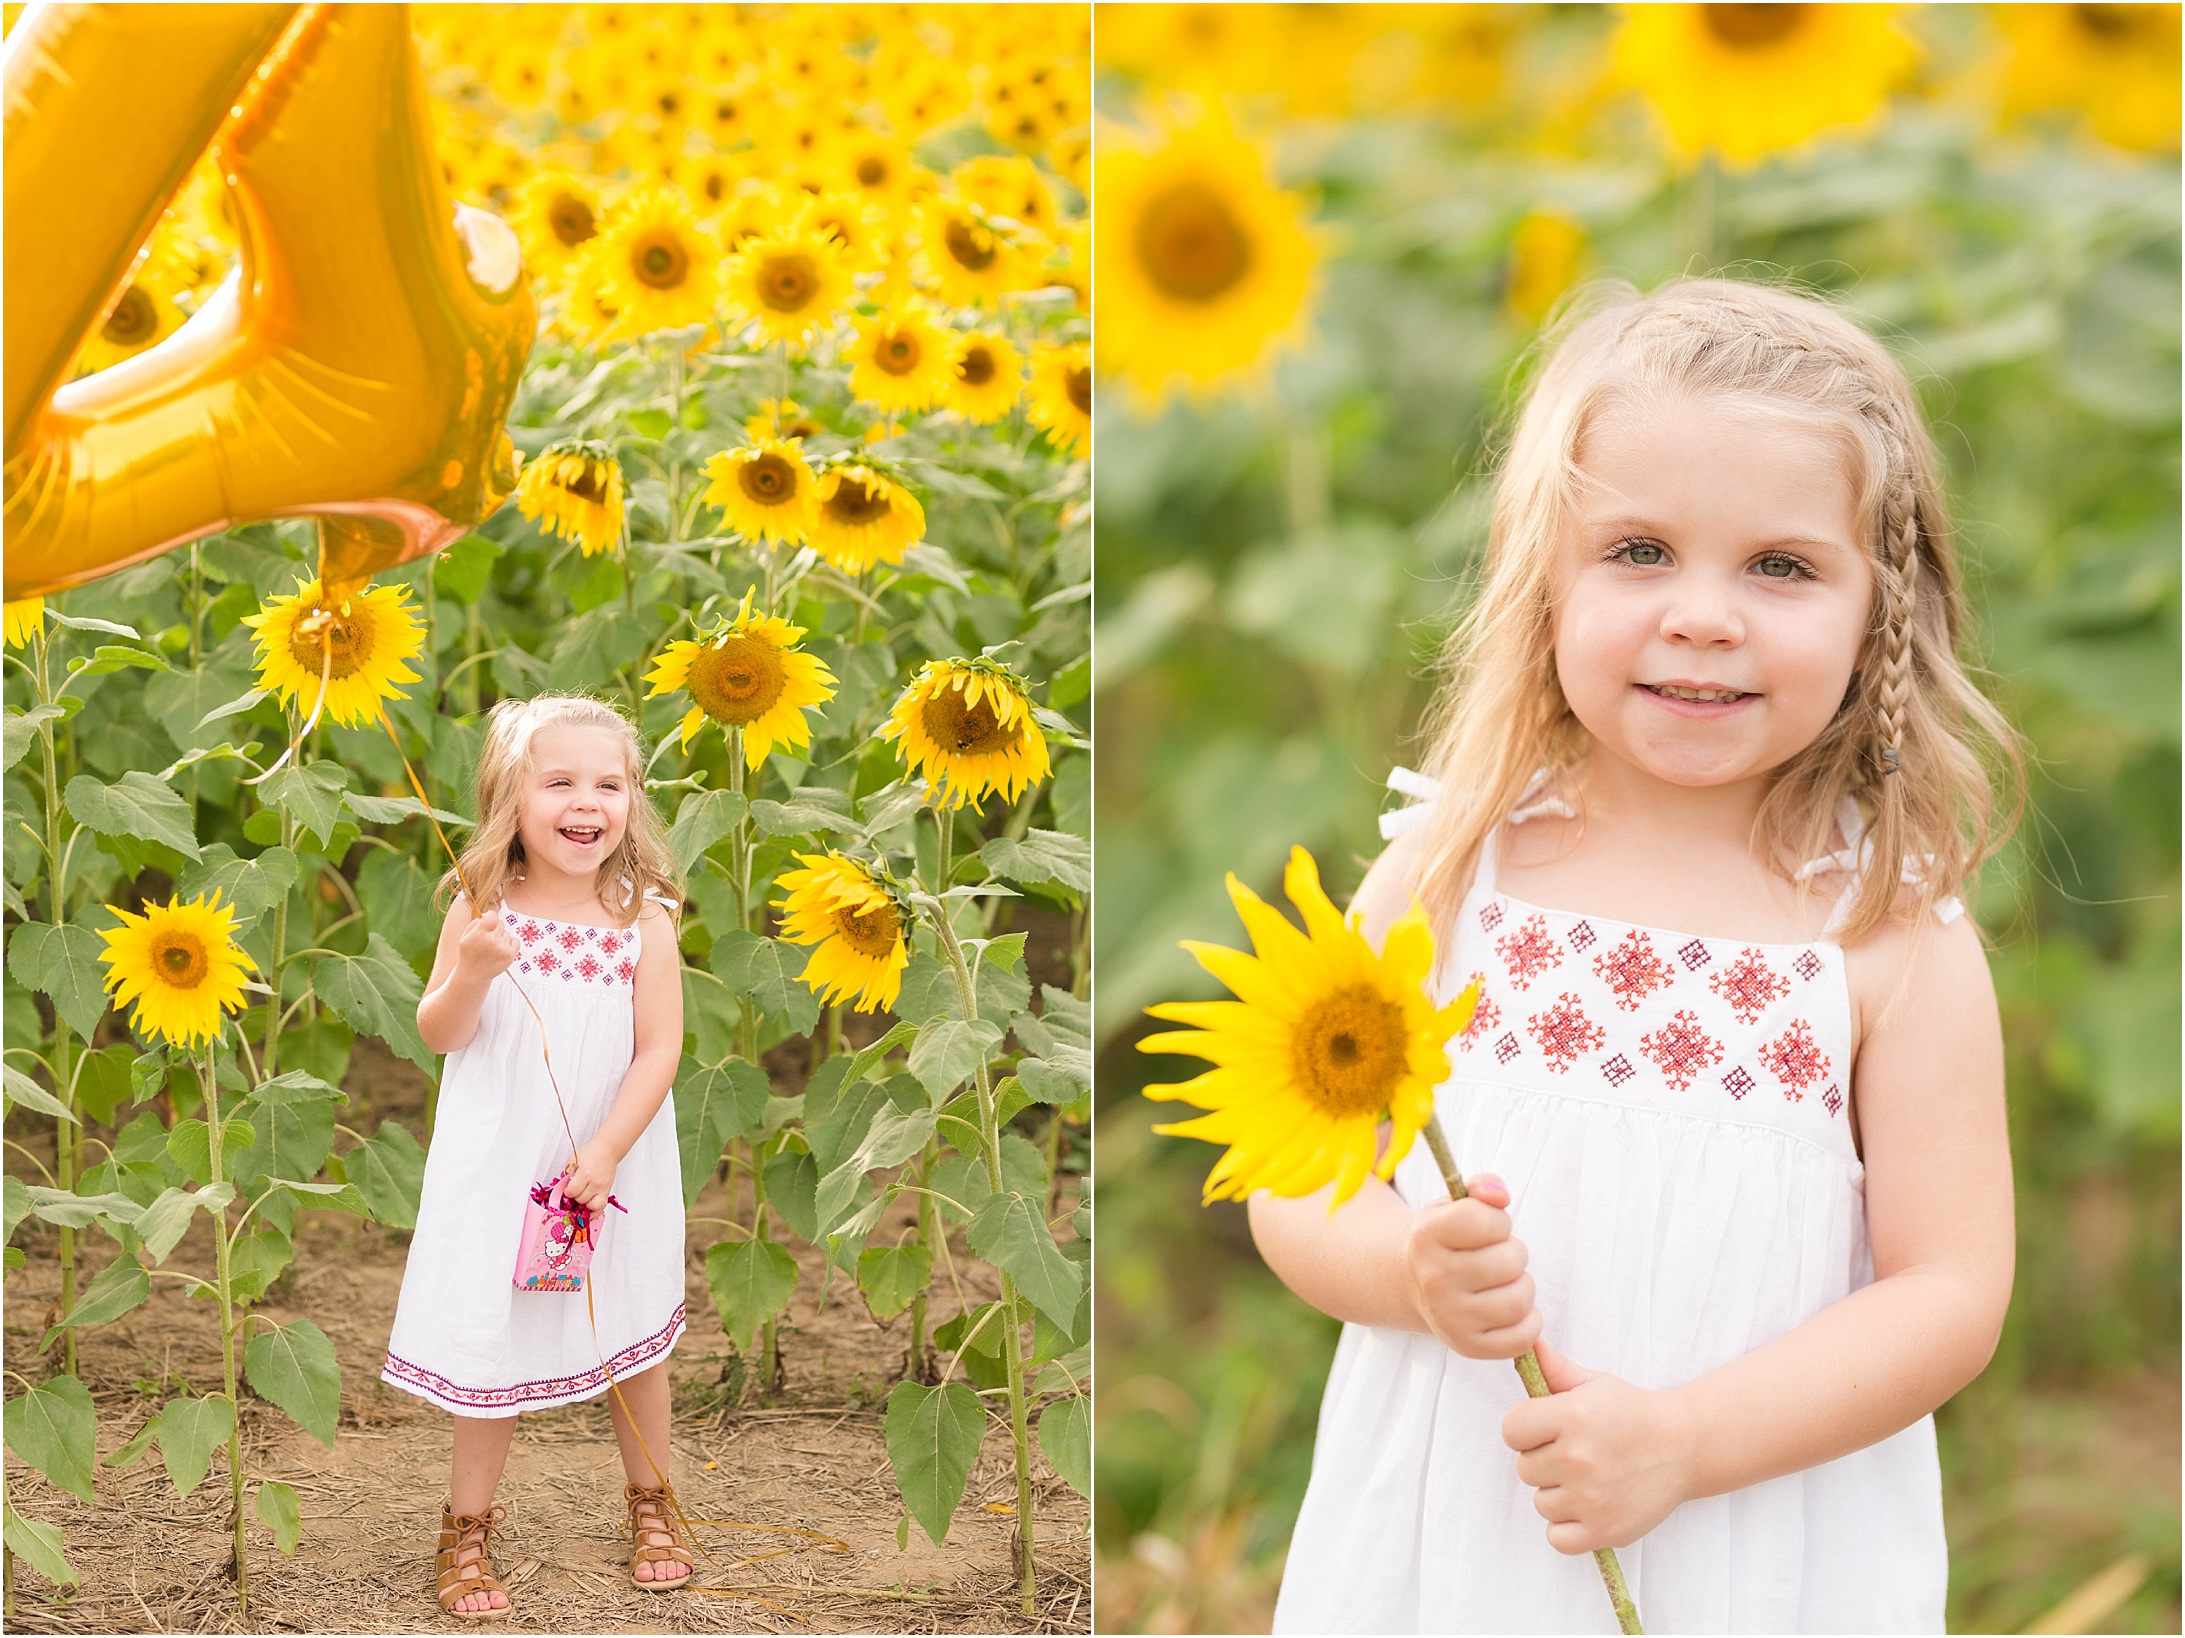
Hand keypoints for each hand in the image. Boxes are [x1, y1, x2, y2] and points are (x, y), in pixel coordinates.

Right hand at [454, 910, 519, 983]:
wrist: (473, 975)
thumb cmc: (469, 953)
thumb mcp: (465, 936)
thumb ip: (476, 922)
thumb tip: (489, 914)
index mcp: (479, 934)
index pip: (492, 916)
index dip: (491, 917)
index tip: (488, 921)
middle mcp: (491, 940)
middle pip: (500, 923)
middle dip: (495, 929)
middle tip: (487, 939)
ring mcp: (502, 948)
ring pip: (507, 933)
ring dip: (501, 938)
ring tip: (492, 948)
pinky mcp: (510, 955)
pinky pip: (515, 941)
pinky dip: (510, 943)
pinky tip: (501, 949)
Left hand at [561, 1141, 618, 1214]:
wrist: (608, 1150)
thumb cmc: (592, 1153)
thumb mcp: (574, 1160)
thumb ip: (567, 1173)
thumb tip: (561, 1186)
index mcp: (585, 1174)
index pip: (571, 1192)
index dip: (567, 1192)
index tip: (567, 1189)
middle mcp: (595, 1183)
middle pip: (580, 1200)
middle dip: (574, 1197)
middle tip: (574, 1191)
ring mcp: (603, 1188)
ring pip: (590, 1207)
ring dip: (583, 1204)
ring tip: (581, 1198)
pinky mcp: (607, 1191)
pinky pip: (601, 1208)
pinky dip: (594, 1212)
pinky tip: (588, 1211)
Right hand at [1403, 1173, 1542, 1359]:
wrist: (1413, 1284)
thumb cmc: (1447, 1239)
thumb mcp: (1455, 1205)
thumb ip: (1482, 1188)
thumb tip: (1499, 1195)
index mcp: (1426, 1236)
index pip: (1486, 1221)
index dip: (1498, 1221)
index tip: (1487, 1228)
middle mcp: (1433, 1279)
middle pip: (1511, 1260)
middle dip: (1513, 1253)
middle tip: (1496, 1257)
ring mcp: (1449, 1318)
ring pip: (1520, 1300)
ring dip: (1522, 1286)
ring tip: (1503, 1282)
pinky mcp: (1467, 1347)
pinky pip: (1523, 1337)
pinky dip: (1528, 1322)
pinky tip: (1508, 1309)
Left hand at [1502, 1341, 1695, 1553]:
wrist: (1684, 1446)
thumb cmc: (1633, 1412)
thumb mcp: (1595, 1383)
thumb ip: (1555, 1370)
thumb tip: (1525, 1346)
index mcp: (1571, 1416)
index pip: (1510, 1431)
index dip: (1525, 1429)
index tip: (1546, 1429)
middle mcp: (1577, 1458)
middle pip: (1524, 1468)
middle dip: (1544, 1460)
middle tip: (1576, 1453)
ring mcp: (1590, 1498)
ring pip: (1540, 1502)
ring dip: (1557, 1493)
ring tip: (1588, 1477)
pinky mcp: (1604, 1530)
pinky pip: (1557, 1537)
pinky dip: (1568, 1527)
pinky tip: (1587, 1506)